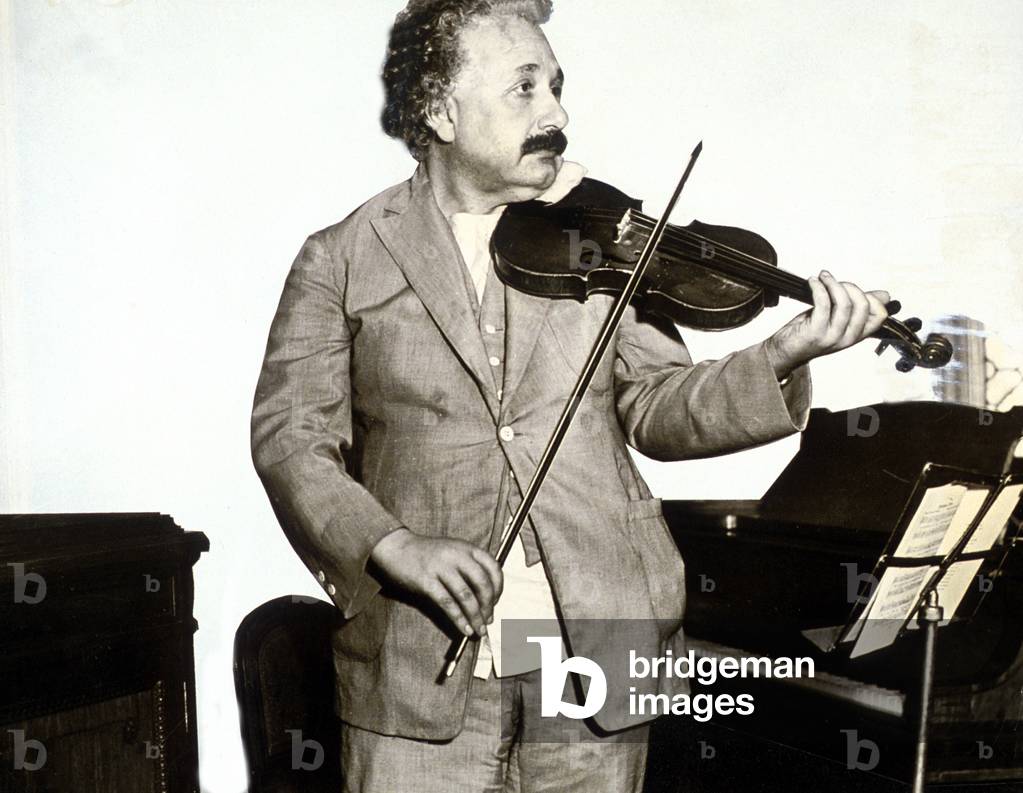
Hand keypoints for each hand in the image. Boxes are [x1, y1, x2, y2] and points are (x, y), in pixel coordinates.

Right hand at [369, 529, 502, 637]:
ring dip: (475, 616)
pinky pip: (447, 603)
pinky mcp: (426, 580)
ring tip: (478, 630)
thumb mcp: (452, 551)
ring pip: (466, 595)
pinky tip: (463, 628)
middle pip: (482, 583)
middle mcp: (456, 555)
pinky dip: (458, 618)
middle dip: (488, 606)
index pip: (493, 568)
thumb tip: (484, 598)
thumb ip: (468, 567)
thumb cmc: (426, 554)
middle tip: (488, 620)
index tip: (495, 602)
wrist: (396, 547)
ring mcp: (441, 567)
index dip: (498, 588)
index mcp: (466, 548)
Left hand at [766, 271, 889, 377]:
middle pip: (863, 305)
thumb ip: (858, 307)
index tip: (853, 287)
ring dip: (833, 284)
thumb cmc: (810, 332)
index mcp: (857, 334)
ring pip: (844, 303)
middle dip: (850, 286)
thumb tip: (884, 295)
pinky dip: (819, 287)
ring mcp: (832, 336)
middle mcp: (848, 338)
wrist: (786, 350)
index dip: (872, 297)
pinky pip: (823, 303)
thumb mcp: (838, 319)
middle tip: (834, 281)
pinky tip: (813, 282)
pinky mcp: (816, 332)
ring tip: (823, 278)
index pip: (880, 316)